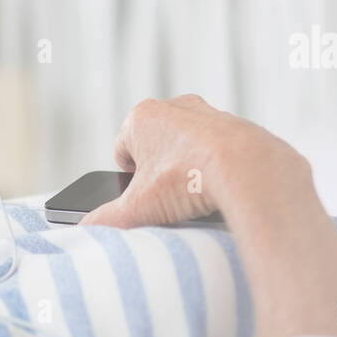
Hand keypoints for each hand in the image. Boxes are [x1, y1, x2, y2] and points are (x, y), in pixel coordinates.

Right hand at [78, 94, 306, 228]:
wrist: (249, 169)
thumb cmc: (189, 179)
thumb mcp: (138, 207)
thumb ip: (108, 219)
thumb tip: (87, 229)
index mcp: (141, 117)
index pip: (122, 151)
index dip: (128, 179)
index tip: (141, 197)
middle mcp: (174, 107)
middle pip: (155, 147)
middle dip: (157, 173)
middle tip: (167, 200)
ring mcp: (208, 113)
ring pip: (186, 147)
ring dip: (186, 169)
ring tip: (194, 197)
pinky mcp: (236, 126)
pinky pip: (217, 150)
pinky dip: (215, 167)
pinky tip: (219, 189)